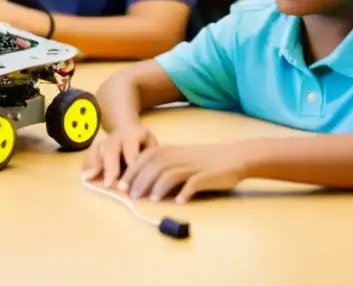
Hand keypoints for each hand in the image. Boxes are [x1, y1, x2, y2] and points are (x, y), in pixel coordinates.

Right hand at [82, 124, 157, 188]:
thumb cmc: (143, 142)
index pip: (131, 151)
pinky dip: (87, 164)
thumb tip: (147, 180)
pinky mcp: (96, 146)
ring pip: (98, 150)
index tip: (129, 181)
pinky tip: (84, 175)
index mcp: (133, 135)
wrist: (127, 127)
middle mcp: (116, 137)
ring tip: (88, 177)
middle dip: (109, 167)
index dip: (129, 166)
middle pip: (111, 150)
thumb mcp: (152, 145)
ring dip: (94, 165)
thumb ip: (149, 159)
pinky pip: (90, 154)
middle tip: (108, 184)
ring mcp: (104, 140)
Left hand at [118, 143, 249, 203]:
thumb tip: (139, 183)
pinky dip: (184, 193)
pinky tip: (179, 203)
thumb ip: (160, 166)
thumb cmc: (202, 160)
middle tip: (130, 196)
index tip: (120, 186)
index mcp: (167, 150)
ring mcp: (190, 165)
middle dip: (139, 181)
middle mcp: (176, 155)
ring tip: (150, 200)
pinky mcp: (204, 175)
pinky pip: (192, 184)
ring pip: (168, 175)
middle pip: (152, 167)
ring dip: (157, 188)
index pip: (142, 159)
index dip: (130, 172)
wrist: (232, 157)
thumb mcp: (178, 157)